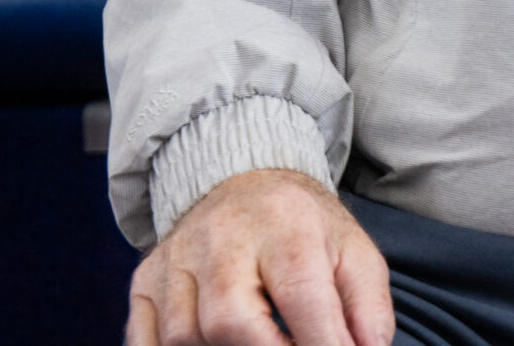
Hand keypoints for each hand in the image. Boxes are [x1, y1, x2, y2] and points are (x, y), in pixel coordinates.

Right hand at [126, 169, 393, 345]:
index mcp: (286, 222)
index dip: (321, 344)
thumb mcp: (352, 252)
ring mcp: (177, 257)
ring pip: (184, 335)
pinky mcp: (145, 279)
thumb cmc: (305, 230)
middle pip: (230, 320)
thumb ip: (368, 306)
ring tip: (258, 343)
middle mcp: (223, 235)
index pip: (301, 295)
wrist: (245, 184)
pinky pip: (145, 339)